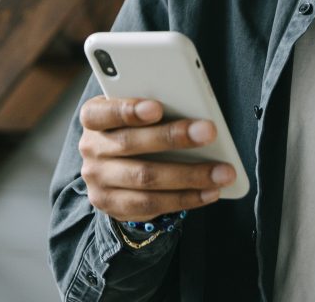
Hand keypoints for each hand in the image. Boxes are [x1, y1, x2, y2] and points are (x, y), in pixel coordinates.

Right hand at [78, 96, 235, 221]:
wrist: (113, 167)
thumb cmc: (134, 127)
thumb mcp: (135, 112)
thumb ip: (153, 108)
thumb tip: (192, 109)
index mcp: (93, 118)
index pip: (102, 112)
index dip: (127, 110)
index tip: (157, 107)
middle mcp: (91, 149)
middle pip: (131, 144)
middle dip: (173, 137)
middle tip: (208, 132)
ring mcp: (99, 181)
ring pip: (146, 179)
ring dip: (189, 175)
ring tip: (222, 172)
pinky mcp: (113, 206)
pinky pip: (152, 205)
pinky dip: (186, 198)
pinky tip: (210, 191)